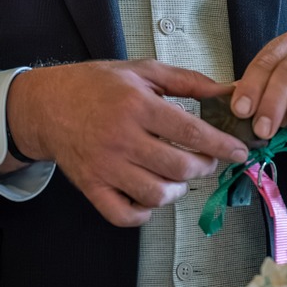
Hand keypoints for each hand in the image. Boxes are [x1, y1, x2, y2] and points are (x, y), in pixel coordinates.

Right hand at [5, 60, 247, 226]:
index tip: (239, 151)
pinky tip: (150, 195)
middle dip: (204, 167)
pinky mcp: (91, 187)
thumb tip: (229, 91)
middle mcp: (122, 138)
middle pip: (179, 168)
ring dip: (177, 190)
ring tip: (178, 176)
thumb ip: (190, 81)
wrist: (47, 104)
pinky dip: (144, 213)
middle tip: (206, 160)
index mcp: (137, 106)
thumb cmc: (97, 85)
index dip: (222, 146)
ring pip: (156, 195)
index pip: (191, 133)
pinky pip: (124, 215)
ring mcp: (105, 166)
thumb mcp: (144, 71)